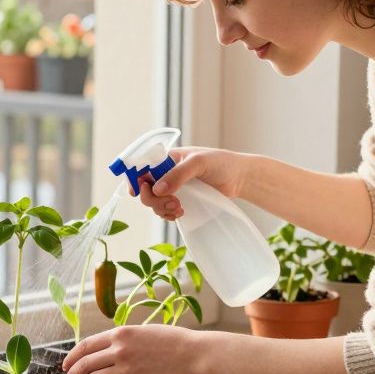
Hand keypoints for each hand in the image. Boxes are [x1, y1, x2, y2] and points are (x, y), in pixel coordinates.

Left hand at [62, 326, 209, 373]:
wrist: (195, 355)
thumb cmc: (174, 342)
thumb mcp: (144, 331)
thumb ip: (124, 339)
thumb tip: (106, 348)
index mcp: (121, 333)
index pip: (86, 345)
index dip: (72, 356)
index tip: (67, 363)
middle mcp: (120, 350)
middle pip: (85, 363)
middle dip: (73, 372)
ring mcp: (126, 368)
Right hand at [135, 147, 252, 221]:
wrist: (240, 178)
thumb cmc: (221, 163)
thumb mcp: (199, 163)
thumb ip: (178, 174)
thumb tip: (156, 189)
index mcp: (167, 159)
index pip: (142, 167)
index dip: (134, 179)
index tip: (136, 192)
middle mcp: (166, 173)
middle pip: (145, 188)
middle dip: (152, 199)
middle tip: (171, 203)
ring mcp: (173, 188)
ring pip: (154, 202)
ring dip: (161, 208)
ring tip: (180, 208)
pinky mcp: (181, 201)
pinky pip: (165, 210)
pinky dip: (168, 214)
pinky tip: (180, 213)